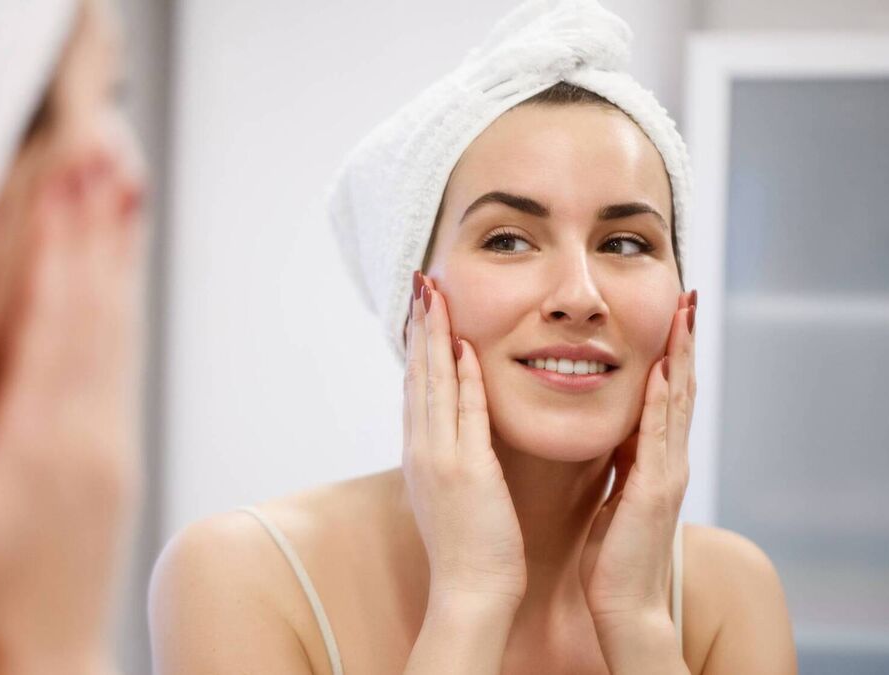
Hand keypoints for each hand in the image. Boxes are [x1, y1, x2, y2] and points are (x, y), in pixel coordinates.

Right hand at [0, 157, 141, 674]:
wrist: (45, 663)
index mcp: (44, 440)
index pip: (57, 320)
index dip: (63, 245)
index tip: (70, 180)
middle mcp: (92, 431)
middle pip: (100, 311)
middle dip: (101, 231)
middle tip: (109, 160)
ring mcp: (111, 442)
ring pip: (121, 331)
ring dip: (120, 260)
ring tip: (126, 198)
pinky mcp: (114, 456)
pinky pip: (122, 363)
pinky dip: (122, 309)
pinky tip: (119, 283)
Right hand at [403, 271, 525, 609]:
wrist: (470, 592)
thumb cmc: (472, 549)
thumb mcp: (453, 495)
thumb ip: (452, 460)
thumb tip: (456, 436)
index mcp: (421, 455)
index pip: (417, 388)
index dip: (418, 346)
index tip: (422, 310)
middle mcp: (422, 450)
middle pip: (418, 375)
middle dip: (420, 327)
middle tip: (421, 283)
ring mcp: (439, 458)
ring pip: (433, 384)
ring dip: (434, 337)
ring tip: (433, 295)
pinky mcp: (465, 470)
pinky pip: (463, 413)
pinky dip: (461, 377)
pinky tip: (463, 346)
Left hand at [580, 290, 696, 631]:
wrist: (625, 605)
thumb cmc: (615, 555)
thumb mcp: (616, 495)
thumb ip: (622, 463)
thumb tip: (616, 431)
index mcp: (655, 460)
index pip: (667, 395)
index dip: (670, 354)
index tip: (672, 315)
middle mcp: (668, 461)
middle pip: (681, 388)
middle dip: (683, 343)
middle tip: (686, 297)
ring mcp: (666, 474)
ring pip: (678, 403)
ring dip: (680, 358)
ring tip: (683, 316)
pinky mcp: (654, 492)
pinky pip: (658, 438)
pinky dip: (662, 403)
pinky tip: (662, 373)